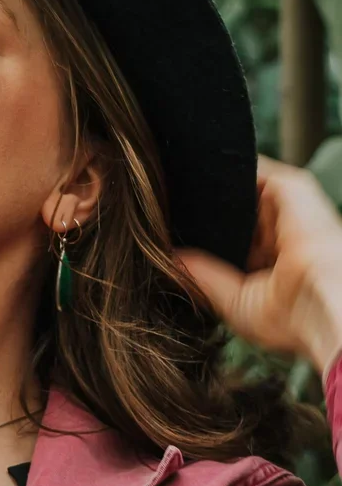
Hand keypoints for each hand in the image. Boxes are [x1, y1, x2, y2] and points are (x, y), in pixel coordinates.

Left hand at [174, 154, 341, 377]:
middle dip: (203, 209)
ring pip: (241, 188)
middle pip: (235, 211)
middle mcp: (282, 233)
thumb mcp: (235, 300)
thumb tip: (171, 259)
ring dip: (211, 188)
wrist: (326, 304)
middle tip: (160, 206)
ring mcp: (289, 209)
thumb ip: (205, 276)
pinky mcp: (292, 186)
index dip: (205, 233)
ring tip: (168, 186)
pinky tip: (192, 172)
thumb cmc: (292, 317)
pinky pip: (252, 168)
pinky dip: (223, 171)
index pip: (233, 239)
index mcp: (273, 263)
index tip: (170, 229)